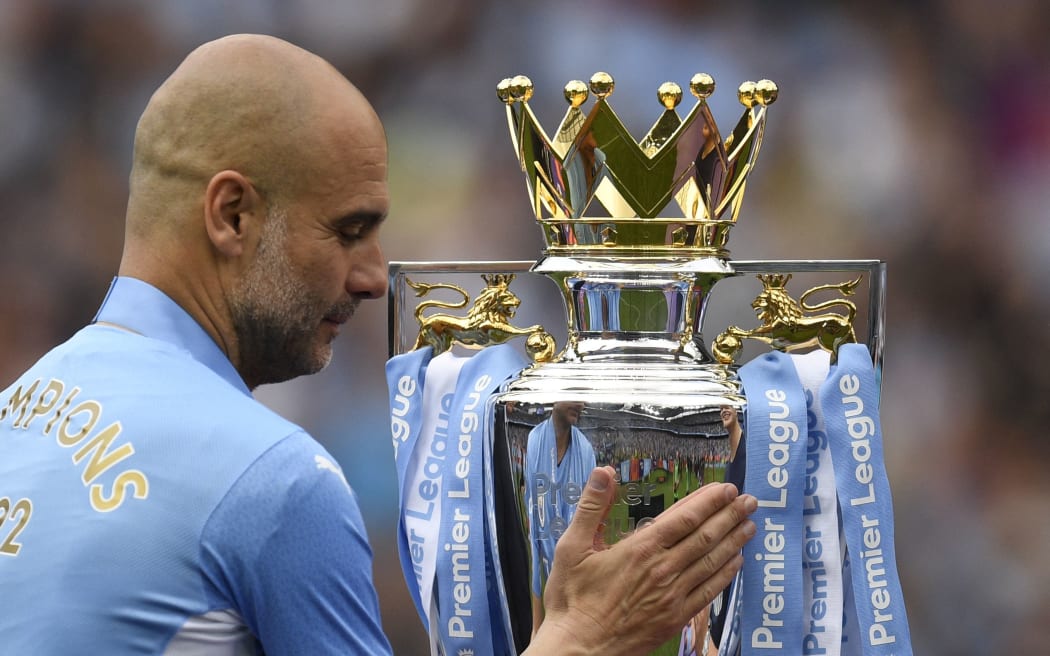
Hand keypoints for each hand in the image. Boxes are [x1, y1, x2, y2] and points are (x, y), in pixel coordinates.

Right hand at [524, 466, 755, 655]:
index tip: (726, 488)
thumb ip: (591, 507)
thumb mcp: (572, 547)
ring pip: (711, 561)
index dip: (709, 501)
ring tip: (750, 525)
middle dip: (730, 515)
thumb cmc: (572, 599)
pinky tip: (736, 562)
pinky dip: (725, 574)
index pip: (684, 517)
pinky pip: (709, 591)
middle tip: (750, 501)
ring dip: (734, 540)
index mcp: (640, 549)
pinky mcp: (675, 617)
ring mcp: (672, 595)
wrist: (580, 648)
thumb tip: (603, 472)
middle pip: (705, 536)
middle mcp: (662, 569)